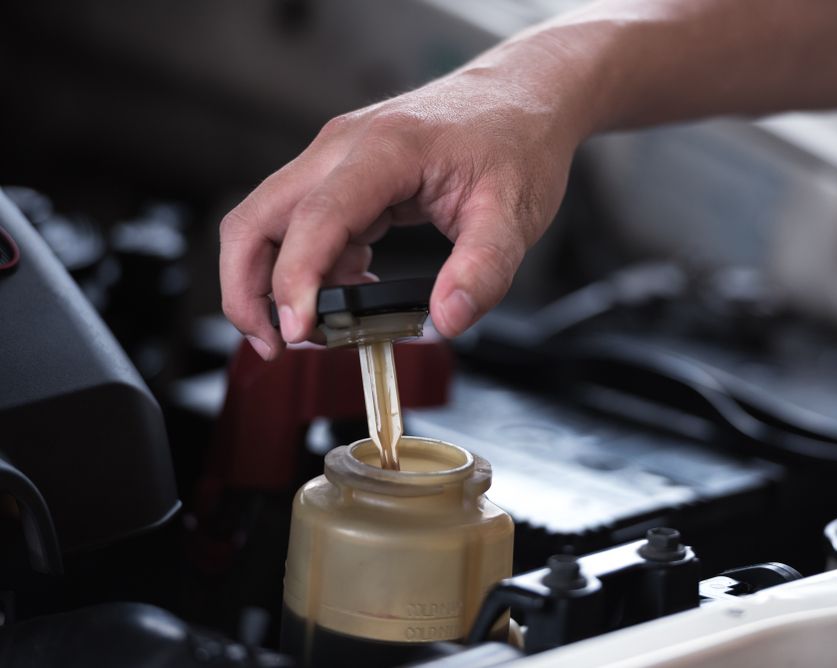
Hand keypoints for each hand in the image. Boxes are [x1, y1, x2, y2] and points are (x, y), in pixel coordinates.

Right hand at [219, 67, 580, 359]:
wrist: (524, 96)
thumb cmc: (518, 142)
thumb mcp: (514, 215)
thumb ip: (483, 271)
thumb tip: (446, 321)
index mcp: (385, 149)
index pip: (317, 218)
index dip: (295, 280)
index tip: (297, 333)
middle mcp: (344, 146)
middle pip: (258, 217)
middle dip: (249, 288)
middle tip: (276, 344)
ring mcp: (338, 157)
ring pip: (269, 221)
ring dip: (270, 279)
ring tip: (311, 331)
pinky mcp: (344, 172)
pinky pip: (302, 222)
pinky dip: (307, 265)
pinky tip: (349, 291)